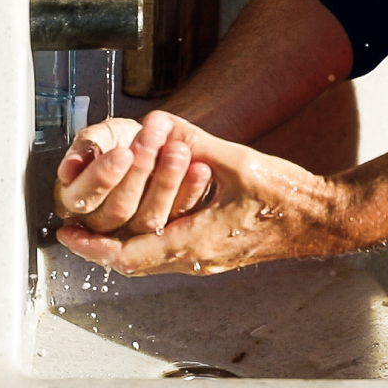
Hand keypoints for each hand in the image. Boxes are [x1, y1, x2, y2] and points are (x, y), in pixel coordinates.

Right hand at [54, 111, 212, 234]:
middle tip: (153, 141)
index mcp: (78, 199)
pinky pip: (178, 220)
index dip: (102, 177)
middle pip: (117, 210)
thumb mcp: (104, 134)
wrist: (151, 146)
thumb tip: (72, 166)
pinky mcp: (166, 233)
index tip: (124, 153)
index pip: (82, 198)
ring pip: (148, 220)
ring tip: (179, 150)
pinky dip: (190, 192)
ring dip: (166, 182)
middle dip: (139, 172)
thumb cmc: (123, 140)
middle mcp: (103, 222)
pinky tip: (200, 169)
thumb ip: (89, 144)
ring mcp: (135, 231)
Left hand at [55, 112, 356, 274]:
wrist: (320, 218)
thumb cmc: (286, 195)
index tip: (67, 234)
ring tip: (99, 223)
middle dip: (100, 247)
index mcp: (197, 242)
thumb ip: (193, 142)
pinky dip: (147, 238)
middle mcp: (198, 259)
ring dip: (123, 243)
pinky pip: (170, 253)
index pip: (129, 256)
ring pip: (151, 261)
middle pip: (133, 264)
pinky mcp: (217, 252)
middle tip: (74, 230)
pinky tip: (144, 216)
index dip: (93, 247)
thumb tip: (160, 123)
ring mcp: (208, 259)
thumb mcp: (237, 161)